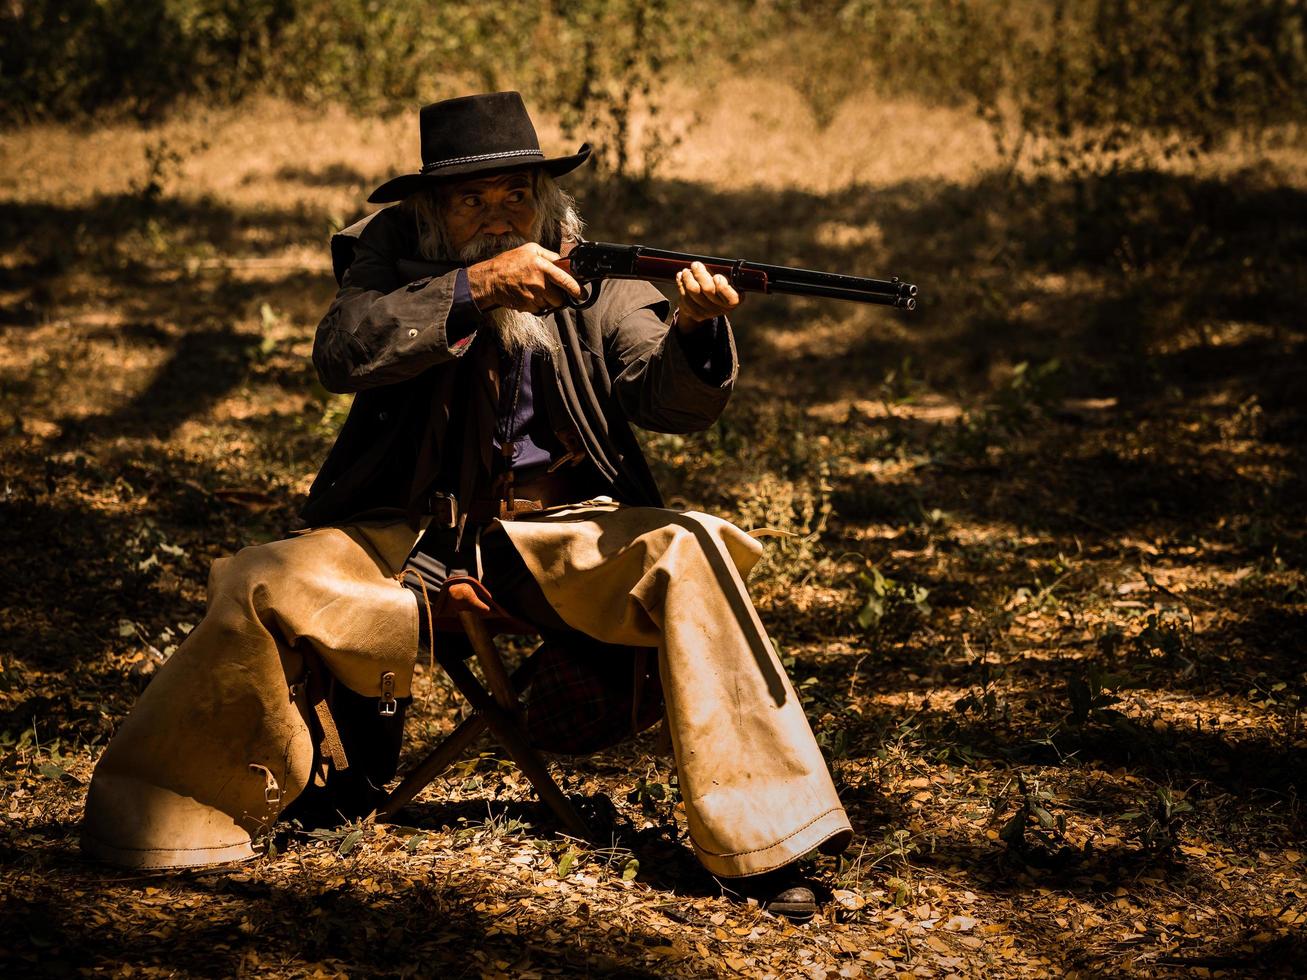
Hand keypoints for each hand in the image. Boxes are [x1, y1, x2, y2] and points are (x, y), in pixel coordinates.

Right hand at [466, 243, 583, 313]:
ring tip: (533, 290)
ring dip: (545, 301)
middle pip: (559, 298)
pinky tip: (526, 295)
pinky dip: (535, 305)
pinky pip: (538, 310)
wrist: (490, 279)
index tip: (582, 294)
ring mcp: (533, 296)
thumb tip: (565, 263)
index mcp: (542, 266)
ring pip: (549, 305)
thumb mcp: (531, 250)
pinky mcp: (526, 306)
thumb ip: (550, 256)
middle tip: (547, 289)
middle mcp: (539, 282)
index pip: (565, 280)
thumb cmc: (510, 262)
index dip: (576, 289)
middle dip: (556, 296)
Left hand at [675, 261, 740, 331]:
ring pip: (693, 291)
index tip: (716, 276)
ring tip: (686, 271)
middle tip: (695, 264)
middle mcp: (723, 309)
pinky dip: (681, 285)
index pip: (731, 297)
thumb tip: (704, 265)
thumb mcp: (725, 278)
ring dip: (688, 278)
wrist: (709, 302)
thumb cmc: (718, 284)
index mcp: (735, 299)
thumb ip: (721, 272)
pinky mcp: (696, 314)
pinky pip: (685, 297)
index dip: (722, 286)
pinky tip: (680, 277)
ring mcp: (709, 313)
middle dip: (700, 274)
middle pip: (708, 289)